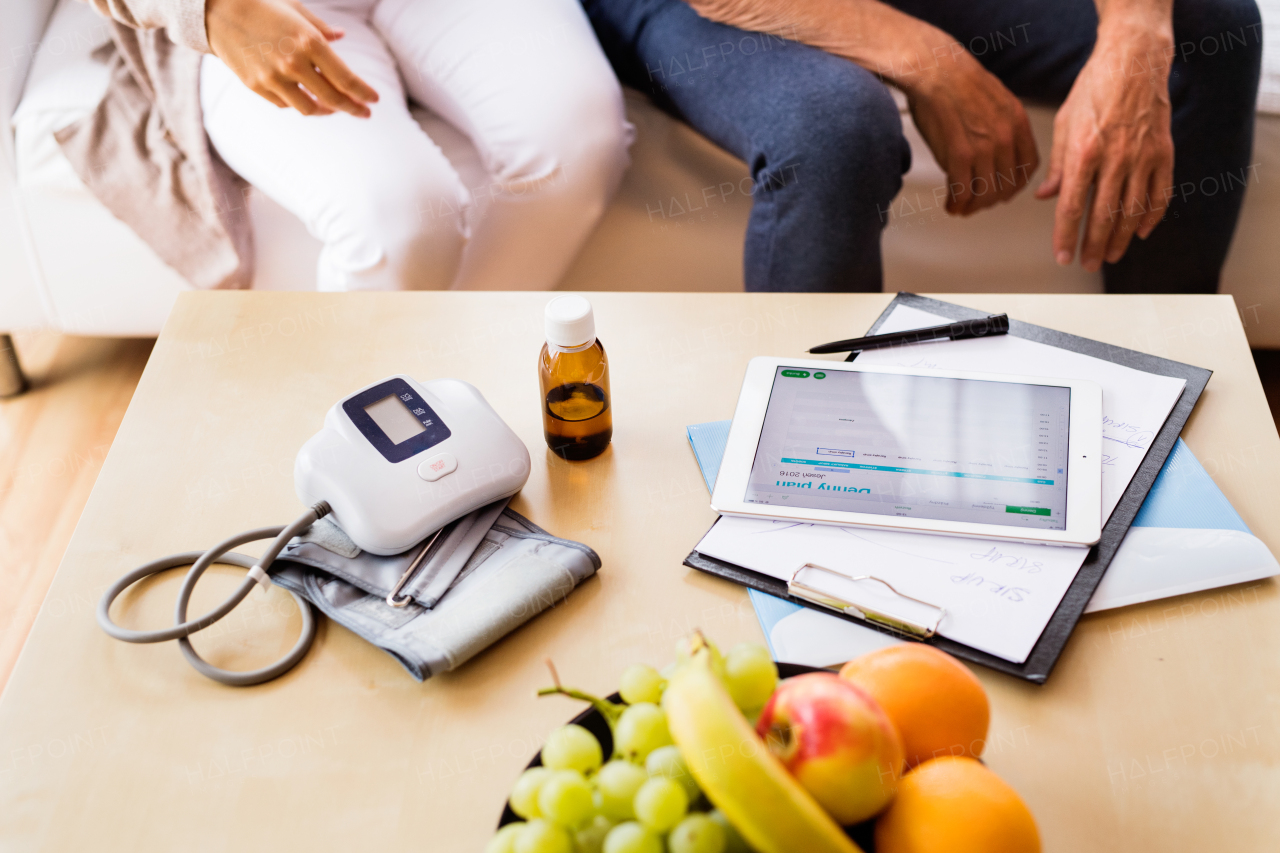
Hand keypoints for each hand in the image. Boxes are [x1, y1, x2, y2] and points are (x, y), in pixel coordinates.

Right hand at [205, 0, 377, 117]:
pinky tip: (306, 98)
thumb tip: (341, 37)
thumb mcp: (296, 10)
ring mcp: (274, 77)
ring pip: (310, 108)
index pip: (347, 79)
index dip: (363, 93)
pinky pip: (286, 104)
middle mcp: (294, 63)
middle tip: (364, 113)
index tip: (373, 101)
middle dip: (353, 108)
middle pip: (333, 99)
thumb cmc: (262, 6)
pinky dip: (299, 103)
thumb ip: (321, 29)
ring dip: (326, 110)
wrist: (217, 10)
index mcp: (310, 42)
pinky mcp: (256, 86)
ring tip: (334, 107)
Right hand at [903, 52, 1038, 215]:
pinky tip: (950, 204)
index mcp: (1017, 122)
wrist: (935, 70)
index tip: (1002, 191)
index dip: (1015, 186)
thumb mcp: (995, 101)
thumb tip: (995, 152)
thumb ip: (1001, 128)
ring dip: (972, 205)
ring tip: (961, 207)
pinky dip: (956, 203)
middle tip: (977, 203)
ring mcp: (984, 147)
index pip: (1027, 167)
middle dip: (990, 200)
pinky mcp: (960, 154)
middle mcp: (1005, 137)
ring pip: (984, 192)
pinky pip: (962, 190)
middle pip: (1006, 185)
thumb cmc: (956, 82)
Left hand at [1035, 25, 1173, 270]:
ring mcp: (1143, 157)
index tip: (1062, 257)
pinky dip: (1151, 217)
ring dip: (1120, 238)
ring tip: (1110, 255)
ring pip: (1133, 211)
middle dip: (1093, 245)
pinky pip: (1160, 194)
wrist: (1133, 62)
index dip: (1066, 237)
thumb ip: (1057, 165)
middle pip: (1103, 216)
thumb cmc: (1094, 89)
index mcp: (1084, 153)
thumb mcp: (1064, 124)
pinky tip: (1141, 232)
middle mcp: (1115, 159)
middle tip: (1087, 264)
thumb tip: (1046, 197)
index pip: (1072, 207)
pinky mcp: (1164, 153)